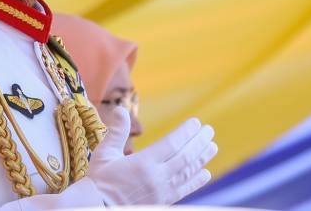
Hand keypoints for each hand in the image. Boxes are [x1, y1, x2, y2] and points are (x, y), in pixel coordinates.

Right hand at [86, 106, 217, 205]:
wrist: (98, 208)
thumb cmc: (99, 181)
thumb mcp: (104, 153)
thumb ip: (116, 131)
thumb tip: (120, 109)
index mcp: (143, 163)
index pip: (171, 144)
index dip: (186, 132)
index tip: (196, 122)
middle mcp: (156, 178)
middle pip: (185, 157)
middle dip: (199, 142)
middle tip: (209, 130)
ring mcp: (161, 192)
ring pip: (188, 173)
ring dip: (202, 158)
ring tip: (212, 147)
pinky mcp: (162, 202)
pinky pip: (184, 190)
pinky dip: (196, 181)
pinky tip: (205, 173)